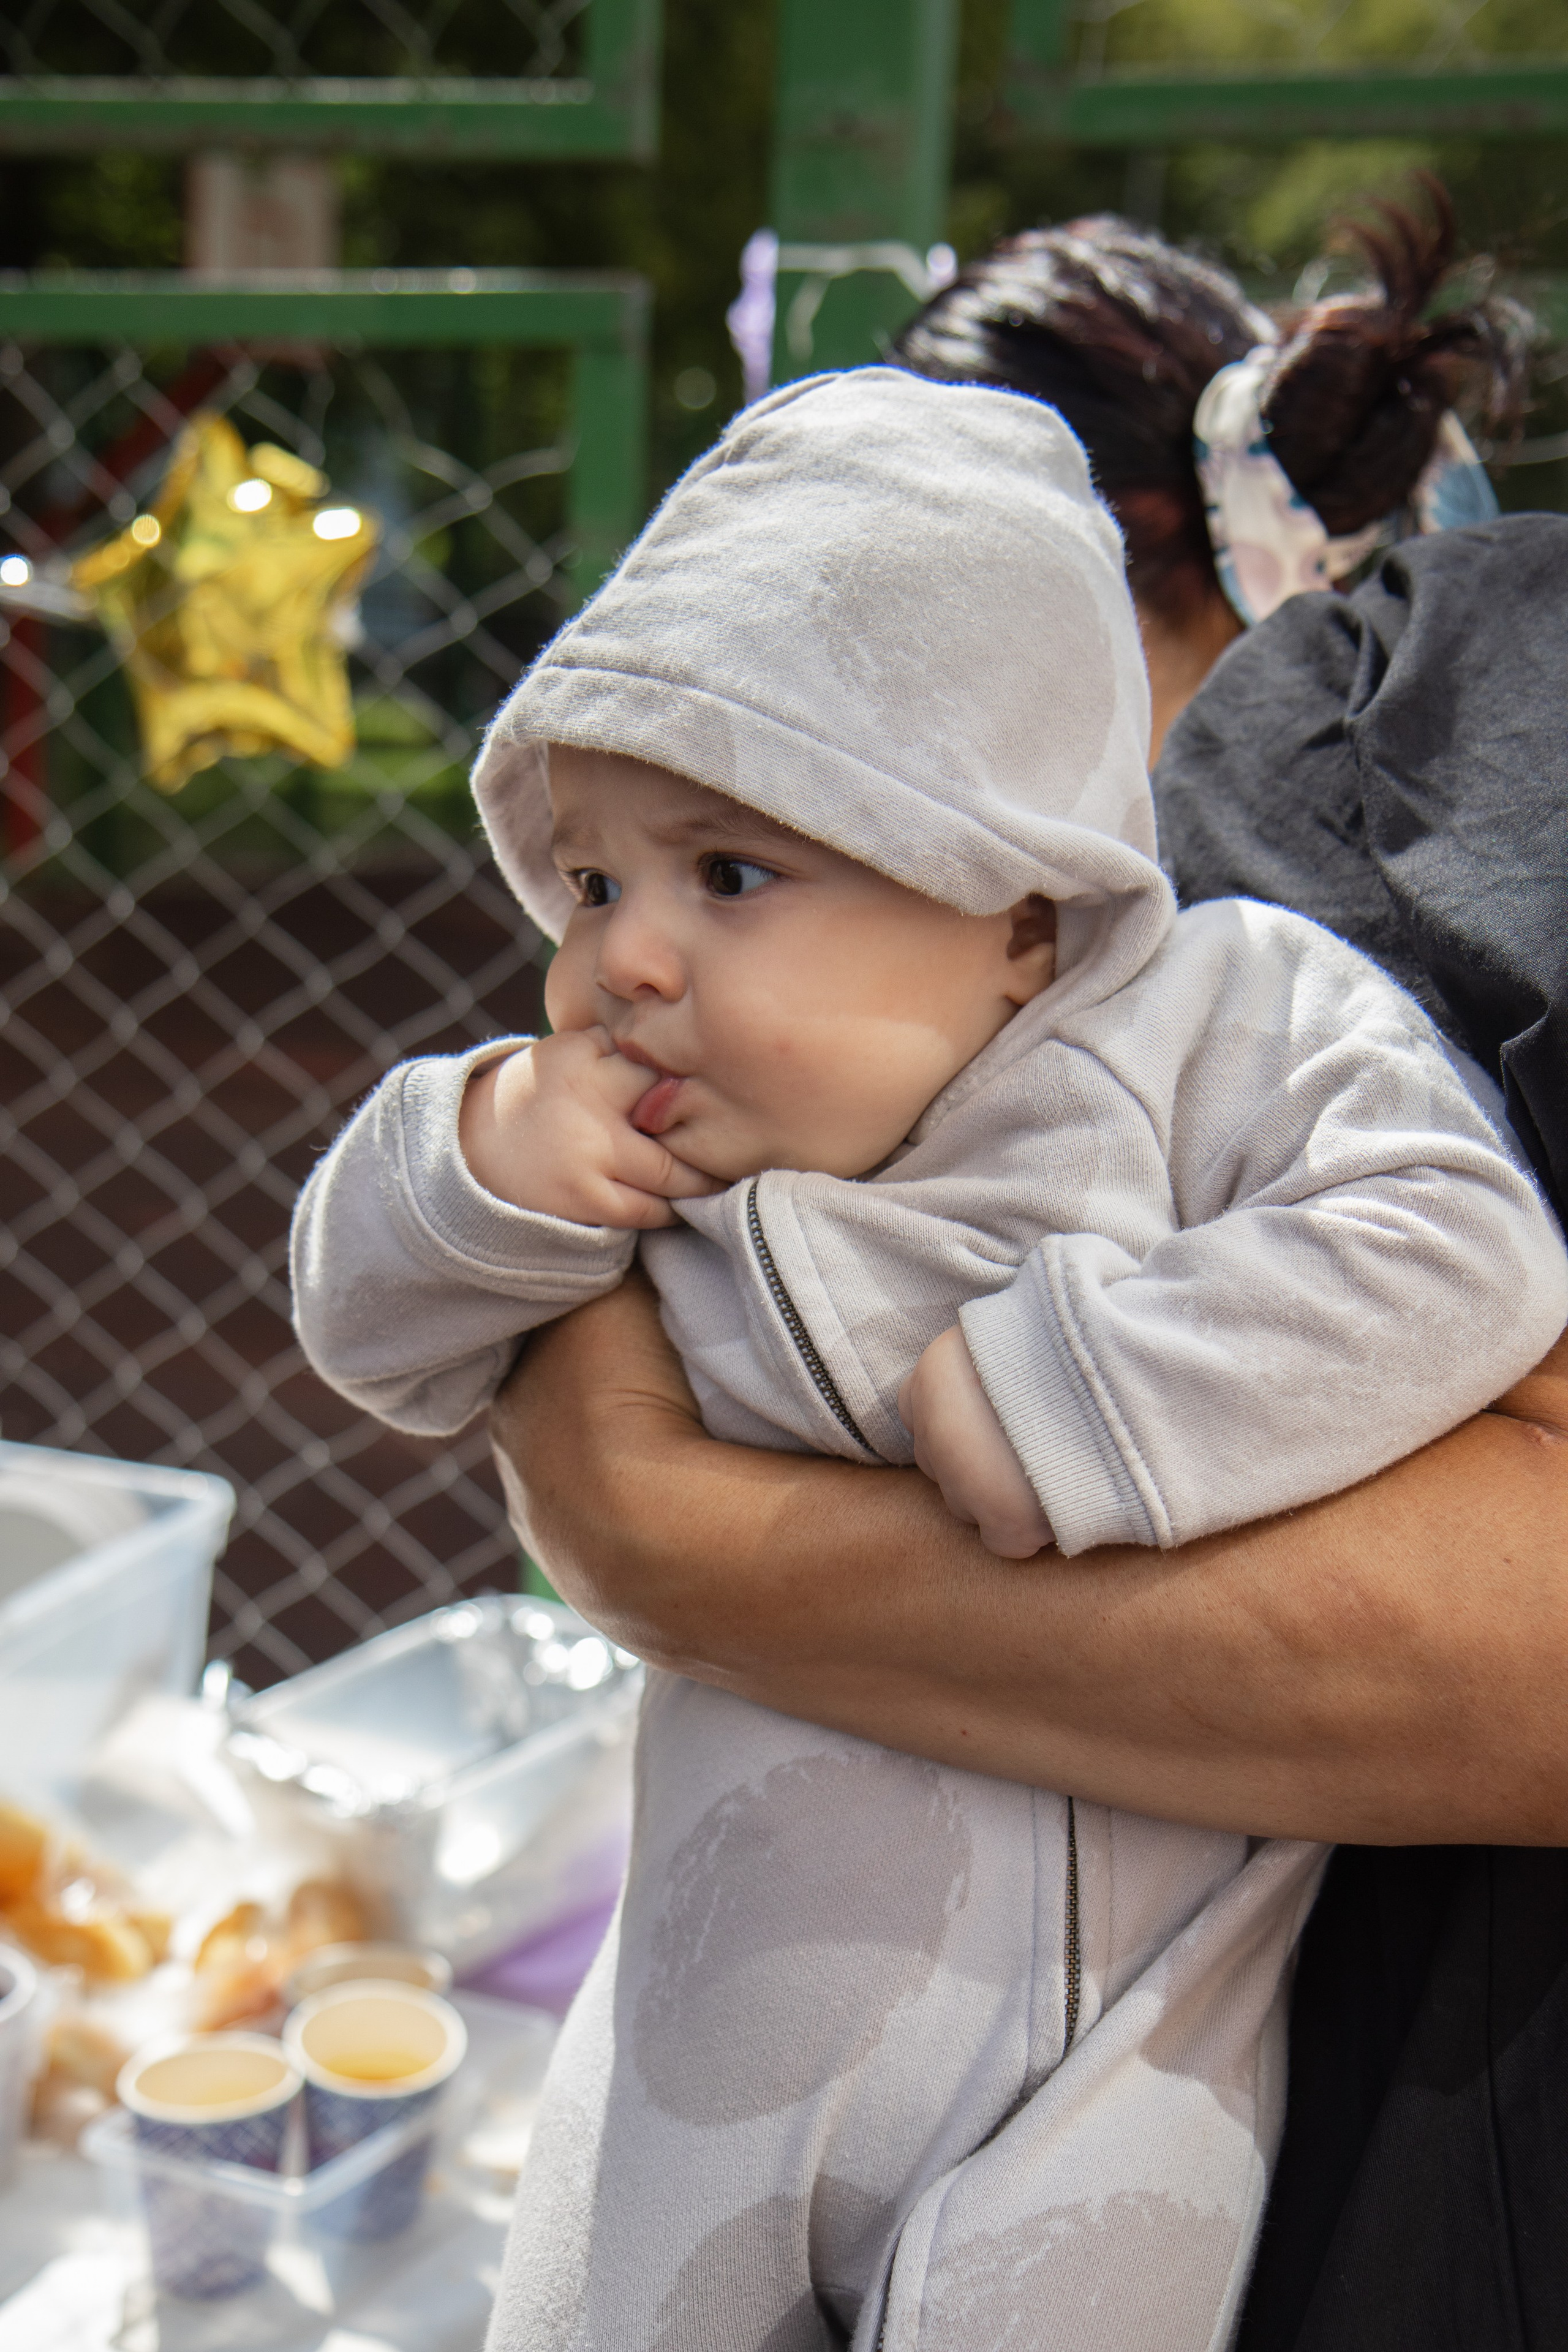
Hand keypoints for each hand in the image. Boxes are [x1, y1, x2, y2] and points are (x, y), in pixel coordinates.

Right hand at [459, 1030, 722, 1229]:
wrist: (471, 1156)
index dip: (697, 1077)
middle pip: (676, 1116)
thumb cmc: (538, 1099)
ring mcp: (589, 1156)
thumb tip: (689, 1039)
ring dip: (703, 1174)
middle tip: (749, 1129)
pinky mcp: (588, 1201)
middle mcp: (587, 1103)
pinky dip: (675, 1205)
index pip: (659, 1063)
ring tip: (725, 1170)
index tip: (730, 1084)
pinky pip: (652, 1208)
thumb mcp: (566, 1055)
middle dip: (714, 1127)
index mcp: (581, 1057)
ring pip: (674, 1170)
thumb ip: (619, 1048)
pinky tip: (688, 1198)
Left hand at [898, 1324, 1055, 1558]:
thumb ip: (987, 1361)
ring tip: (1051, 1468)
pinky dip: (1029, 1529)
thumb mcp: (1016, 1333)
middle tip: (1029, 1443)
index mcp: (936, 1373)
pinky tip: (1062, 1499)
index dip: (958, 1416)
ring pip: (964, 1505)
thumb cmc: (1076, 1347)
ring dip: (999, 1495)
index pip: (919, 1409)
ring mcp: (965, 1480)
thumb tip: (988, 1381)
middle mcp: (937, 1429)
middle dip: (975, 1459)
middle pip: (940, 1461)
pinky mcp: (1006, 1520)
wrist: (1124, 1379)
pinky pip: (1002, 1541)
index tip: (996, 1415)